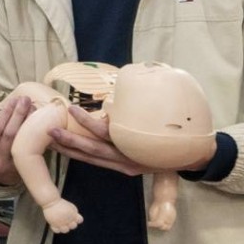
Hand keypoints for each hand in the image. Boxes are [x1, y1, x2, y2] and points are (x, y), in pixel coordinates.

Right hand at [0, 94, 31, 185]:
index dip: (5, 114)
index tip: (13, 100)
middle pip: (9, 134)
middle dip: (18, 114)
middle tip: (26, 99)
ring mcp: (11, 167)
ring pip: (22, 143)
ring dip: (29, 123)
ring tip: (35, 107)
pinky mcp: (23, 170)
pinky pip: (31, 151)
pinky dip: (36, 136)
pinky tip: (41, 124)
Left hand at [49, 105, 212, 175]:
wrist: (195, 157)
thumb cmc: (179, 133)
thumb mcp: (167, 120)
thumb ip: (149, 105)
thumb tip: (140, 75)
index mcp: (137, 148)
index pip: (107, 135)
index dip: (88, 123)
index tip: (73, 109)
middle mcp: (127, 160)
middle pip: (92, 150)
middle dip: (69, 141)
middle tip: (48, 130)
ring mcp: (123, 166)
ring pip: (90, 159)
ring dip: (69, 149)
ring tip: (49, 139)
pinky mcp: (121, 167)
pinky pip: (96, 161)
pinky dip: (79, 153)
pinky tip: (64, 146)